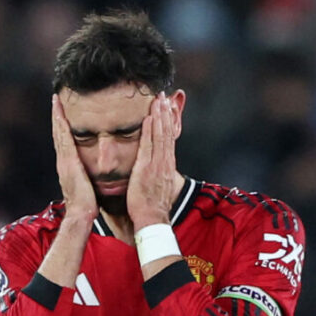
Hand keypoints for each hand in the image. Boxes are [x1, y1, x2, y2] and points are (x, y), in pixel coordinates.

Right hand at [51, 94, 97, 223]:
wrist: (81, 214)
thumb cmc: (87, 205)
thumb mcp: (87, 188)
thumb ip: (87, 179)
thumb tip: (92, 177)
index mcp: (68, 167)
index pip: (65, 142)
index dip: (62, 127)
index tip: (62, 113)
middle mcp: (63, 161)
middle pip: (59, 134)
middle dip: (57, 116)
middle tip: (56, 99)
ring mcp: (63, 160)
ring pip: (59, 133)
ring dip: (57, 115)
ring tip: (56, 100)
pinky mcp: (67, 160)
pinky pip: (63, 137)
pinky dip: (60, 123)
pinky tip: (60, 111)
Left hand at [127, 92, 177, 228]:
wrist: (152, 219)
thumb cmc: (151, 207)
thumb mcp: (157, 186)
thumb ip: (156, 174)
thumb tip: (153, 169)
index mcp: (166, 166)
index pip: (168, 139)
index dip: (168, 123)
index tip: (167, 107)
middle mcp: (164, 163)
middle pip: (167, 133)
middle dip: (165, 113)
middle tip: (164, 96)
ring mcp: (157, 164)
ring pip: (160, 135)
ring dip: (160, 116)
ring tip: (158, 100)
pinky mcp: (147, 168)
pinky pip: (149, 145)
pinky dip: (151, 130)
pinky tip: (150, 117)